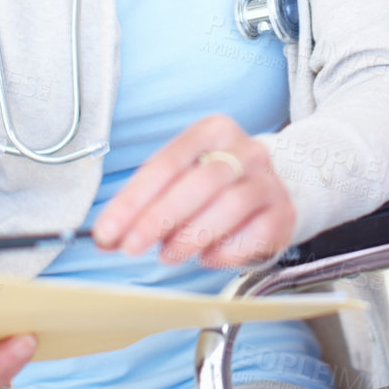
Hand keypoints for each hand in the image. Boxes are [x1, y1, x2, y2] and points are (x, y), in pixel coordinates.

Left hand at [91, 114, 295, 267]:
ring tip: (167, 254)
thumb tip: (106, 237)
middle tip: (131, 247)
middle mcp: (246, 150)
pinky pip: (254, 234)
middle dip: (159, 218)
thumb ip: (142, 205)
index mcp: (213, 131)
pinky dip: (225, 251)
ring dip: (190, 236)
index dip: (133, 200)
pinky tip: (205, 257)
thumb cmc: (212, 185)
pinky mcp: (283, 213)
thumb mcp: (177, 180)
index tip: (108, 231)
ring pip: (229, 206)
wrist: (268, 188)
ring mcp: (268, 181)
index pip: (167, 163)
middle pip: (201, 182)